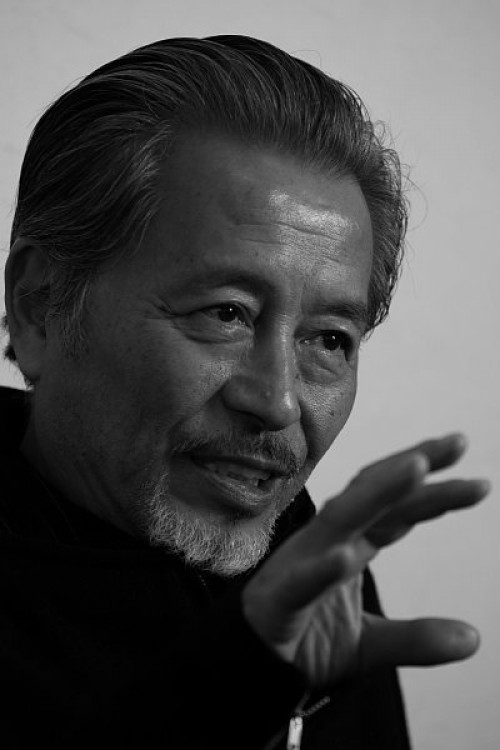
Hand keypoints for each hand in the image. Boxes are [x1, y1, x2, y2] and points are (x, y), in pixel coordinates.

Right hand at [242, 434, 488, 689]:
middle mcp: (327, 542)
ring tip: (418, 467)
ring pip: (342, 519)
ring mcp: (301, 563)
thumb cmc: (305, 639)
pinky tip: (346, 557)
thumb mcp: (370, 643)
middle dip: (415, 465)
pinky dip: (323, 567)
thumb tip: (474, 639)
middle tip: (460, 441)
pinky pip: (302, 581)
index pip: (395, 508)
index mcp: (352, 544)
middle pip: (374, 495)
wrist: (250, 667)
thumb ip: (416, 638)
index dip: (430, 487)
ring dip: (379, 491)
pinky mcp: (279, 598)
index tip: (471, 470)